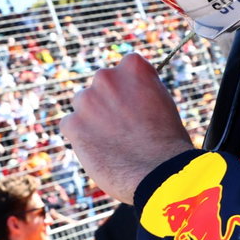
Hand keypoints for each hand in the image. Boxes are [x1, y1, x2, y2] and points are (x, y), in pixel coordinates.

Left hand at [61, 53, 195, 202]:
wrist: (159, 173)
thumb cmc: (168, 143)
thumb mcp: (162, 103)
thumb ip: (141, 91)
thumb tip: (128, 95)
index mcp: (133, 66)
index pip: (124, 68)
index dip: (129, 89)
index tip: (135, 105)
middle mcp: (106, 76)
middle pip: (101, 86)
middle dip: (108, 103)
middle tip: (123, 129)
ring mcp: (87, 99)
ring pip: (83, 106)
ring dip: (93, 120)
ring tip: (113, 143)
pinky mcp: (72, 123)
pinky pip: (70, 126)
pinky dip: (80, 138)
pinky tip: (100, 151)